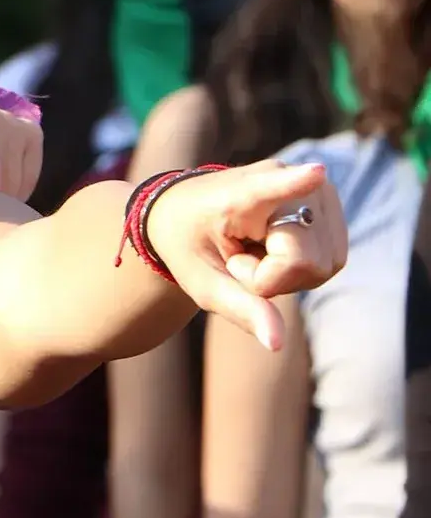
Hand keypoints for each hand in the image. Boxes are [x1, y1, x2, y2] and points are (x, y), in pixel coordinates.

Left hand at [144, 160, 346, 350]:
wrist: (185, 210)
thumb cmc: (189, 244)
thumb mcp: (202, 284)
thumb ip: (241, 309)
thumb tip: (277, 344)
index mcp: (239, 194)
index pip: (273, 189)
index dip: (298, 184)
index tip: (316, 174)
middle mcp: (284, 179)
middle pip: (305, 263)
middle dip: (272, 279)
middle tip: (238, 258)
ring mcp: (315, 189)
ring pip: (325, 264)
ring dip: (289, 274)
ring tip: (255, 251)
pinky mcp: (331, 203)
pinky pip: (332, 259)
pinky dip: (303, 268)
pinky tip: (276, 249)